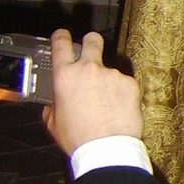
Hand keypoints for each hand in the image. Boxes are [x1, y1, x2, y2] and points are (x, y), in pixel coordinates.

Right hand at [43, 29, 142, 154]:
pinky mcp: (130, 83)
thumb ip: (53, 105)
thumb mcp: (53, 122)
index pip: (61, 44)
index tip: (63, 35)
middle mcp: (89, 69)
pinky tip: (118, 109)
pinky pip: (124, 84)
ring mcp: (112, 74)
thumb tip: (55, 103)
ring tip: (107, 105)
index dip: (62, 36)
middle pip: (93, 40)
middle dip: (92, 41)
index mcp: (65, 76)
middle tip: (91, 49)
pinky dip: (122, 93)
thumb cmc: (77, 138)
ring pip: (110, 70)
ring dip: (108, 81)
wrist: (106, 148)